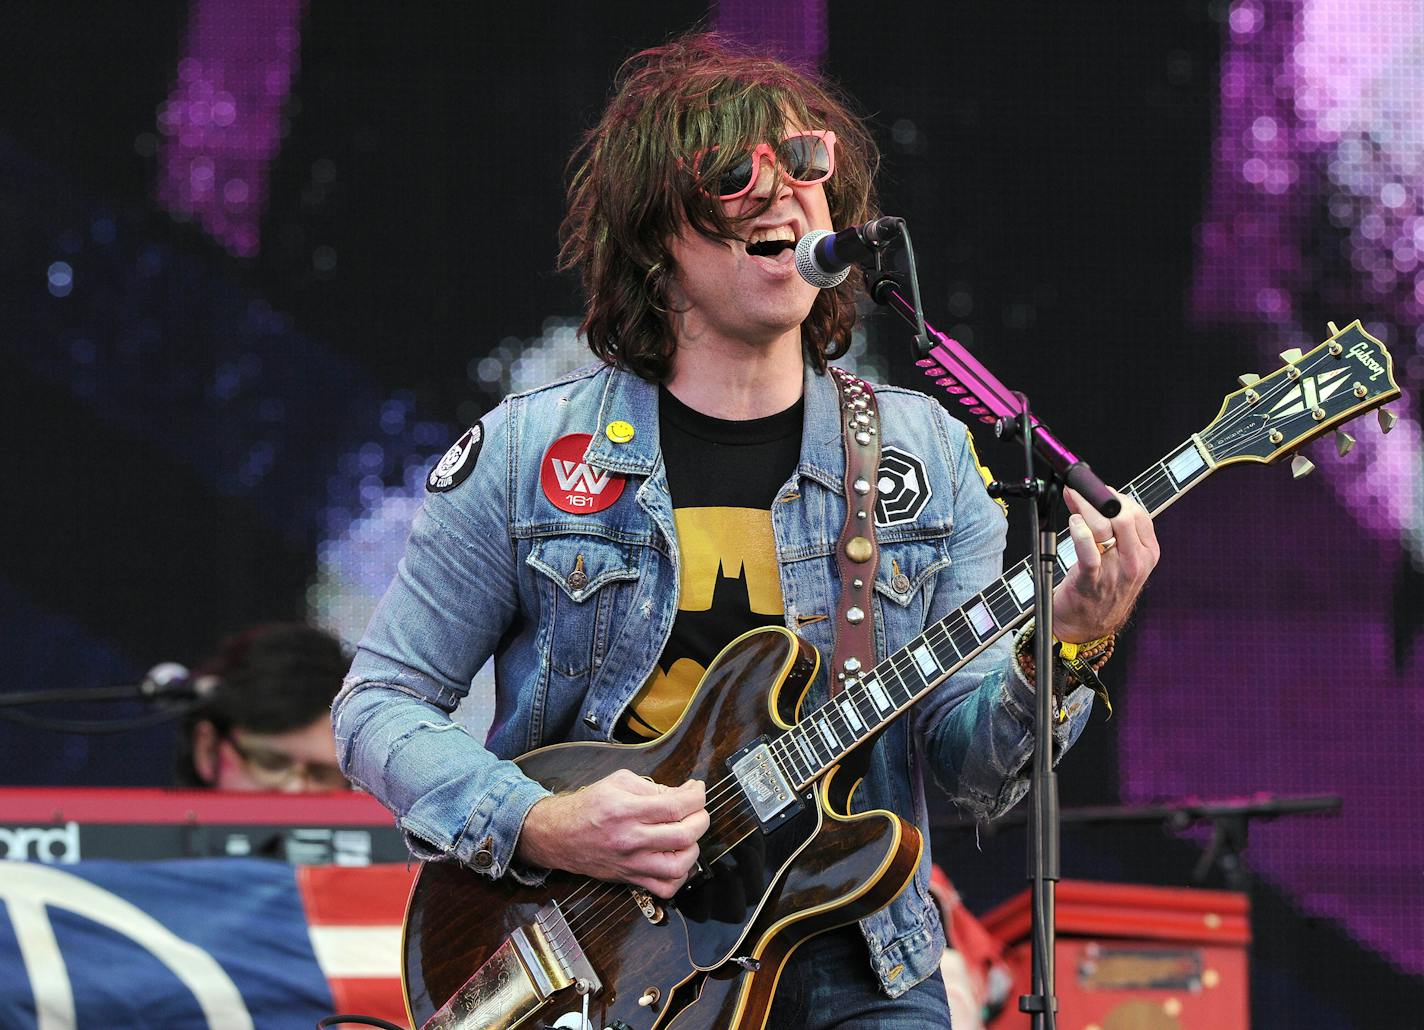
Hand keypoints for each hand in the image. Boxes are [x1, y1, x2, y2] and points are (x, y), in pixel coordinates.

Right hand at [516, 768, 708, 898]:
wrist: (559, 835)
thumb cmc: (588, 806)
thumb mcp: (618, 782)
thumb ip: (652, 787)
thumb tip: (682, 796)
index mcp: (626, 810)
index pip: (675, 806)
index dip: (696, 797)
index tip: (697, 790)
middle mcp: (630, 839)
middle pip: (683, 835)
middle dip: (701, 819)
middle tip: (697, 810)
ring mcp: (631, 863)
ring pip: (679, 866)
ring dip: (693, 848)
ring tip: (687, 834)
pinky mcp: (631, 878)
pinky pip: (665, 888)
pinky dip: (680, 876)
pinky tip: (678, 858)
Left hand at [1051, 487, 1158, 642]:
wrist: (1087, 627)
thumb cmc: (1102, 587)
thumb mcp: (1123, 559)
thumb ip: (1118, 530)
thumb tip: (1100, 496)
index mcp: (1148, 553)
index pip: (1138, 514)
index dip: (1115, 496)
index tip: (1095, 487)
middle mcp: (1135, 562)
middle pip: (1123, 517)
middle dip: (1098, 497)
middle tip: (1079, 489)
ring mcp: (1115, 573)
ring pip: (1104, 529)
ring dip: (1084, 508)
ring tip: (1072, 499)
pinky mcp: (1092, 582)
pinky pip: (1089, 552)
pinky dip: (1080, 533)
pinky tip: (1074, 522)